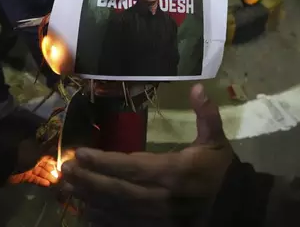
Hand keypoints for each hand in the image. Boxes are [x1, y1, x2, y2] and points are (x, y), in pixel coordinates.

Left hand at [9, 155, 58, 186]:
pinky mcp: (24, 176)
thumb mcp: (38, 154)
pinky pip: (35, 178)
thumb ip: (48, 154)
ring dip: (48, 176)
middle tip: (61, 175)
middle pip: (44, 164)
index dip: (54, 160)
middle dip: (52, 169)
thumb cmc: (24, 156)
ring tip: (56, 181)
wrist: (7, 165)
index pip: (47, 154)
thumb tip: (56, 153)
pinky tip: (48, 184)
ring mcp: (28, 167)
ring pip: (40, 172)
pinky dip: (41, 181)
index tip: (62, 165)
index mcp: (35, 149)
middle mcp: (32, 157)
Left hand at [61, 84, 233, 225]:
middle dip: (88, 180)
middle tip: (64, 170)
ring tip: (66, 188)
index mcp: (173, 172)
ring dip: (89, 198)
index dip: (104, 162)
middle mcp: (160, 197)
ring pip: (116, 209)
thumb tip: (198, 87)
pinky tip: (85, 210)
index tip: (81, 154)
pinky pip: (123, 225)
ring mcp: (156, 217)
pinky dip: (102, 218)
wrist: (235, 207)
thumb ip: (207, 115)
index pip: (132, 167)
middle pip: (117, 190)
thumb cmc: (220, 171)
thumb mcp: (217, 140)